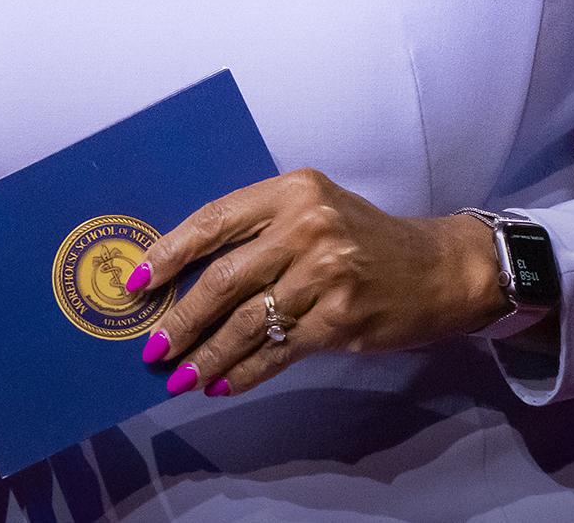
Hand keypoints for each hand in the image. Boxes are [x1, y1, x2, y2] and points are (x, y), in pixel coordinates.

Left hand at [127, 168, 510, 396]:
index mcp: (294, 190)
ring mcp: (327, 273)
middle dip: (180, 318)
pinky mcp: (340, 316)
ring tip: (178, 376)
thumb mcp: (314, 212)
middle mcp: (309, 226)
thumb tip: (184, 278)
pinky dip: (244, 372)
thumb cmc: (364, 240)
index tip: (136, 284)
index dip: (168, 254)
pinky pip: (277, 351)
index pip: (214, 221)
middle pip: (223, 278)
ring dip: (206, 355)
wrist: (436, 268)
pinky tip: (222, 384)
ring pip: (247, 322)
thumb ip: (258, 233)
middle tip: (151, 346)